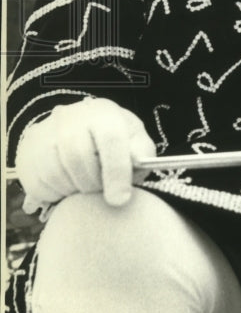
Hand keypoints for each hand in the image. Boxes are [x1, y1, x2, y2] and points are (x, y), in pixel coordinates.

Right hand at [15, 98, 156, 212]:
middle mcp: (69, 117)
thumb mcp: (133, 139)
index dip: (116, 172)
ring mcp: (44, 134)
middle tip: (100, 191)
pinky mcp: (26, 153)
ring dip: (74, 191)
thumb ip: (142, 151)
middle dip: (93, 184)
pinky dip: (55, 195)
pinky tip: (67, 186)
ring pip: (56, 174)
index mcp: (102, 112)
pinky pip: (38, 185)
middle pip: (78, 158)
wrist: (77, 130)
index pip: (109, 139)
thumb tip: (139, 161)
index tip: (121, 200)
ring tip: (84, 186)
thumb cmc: (112, 139)